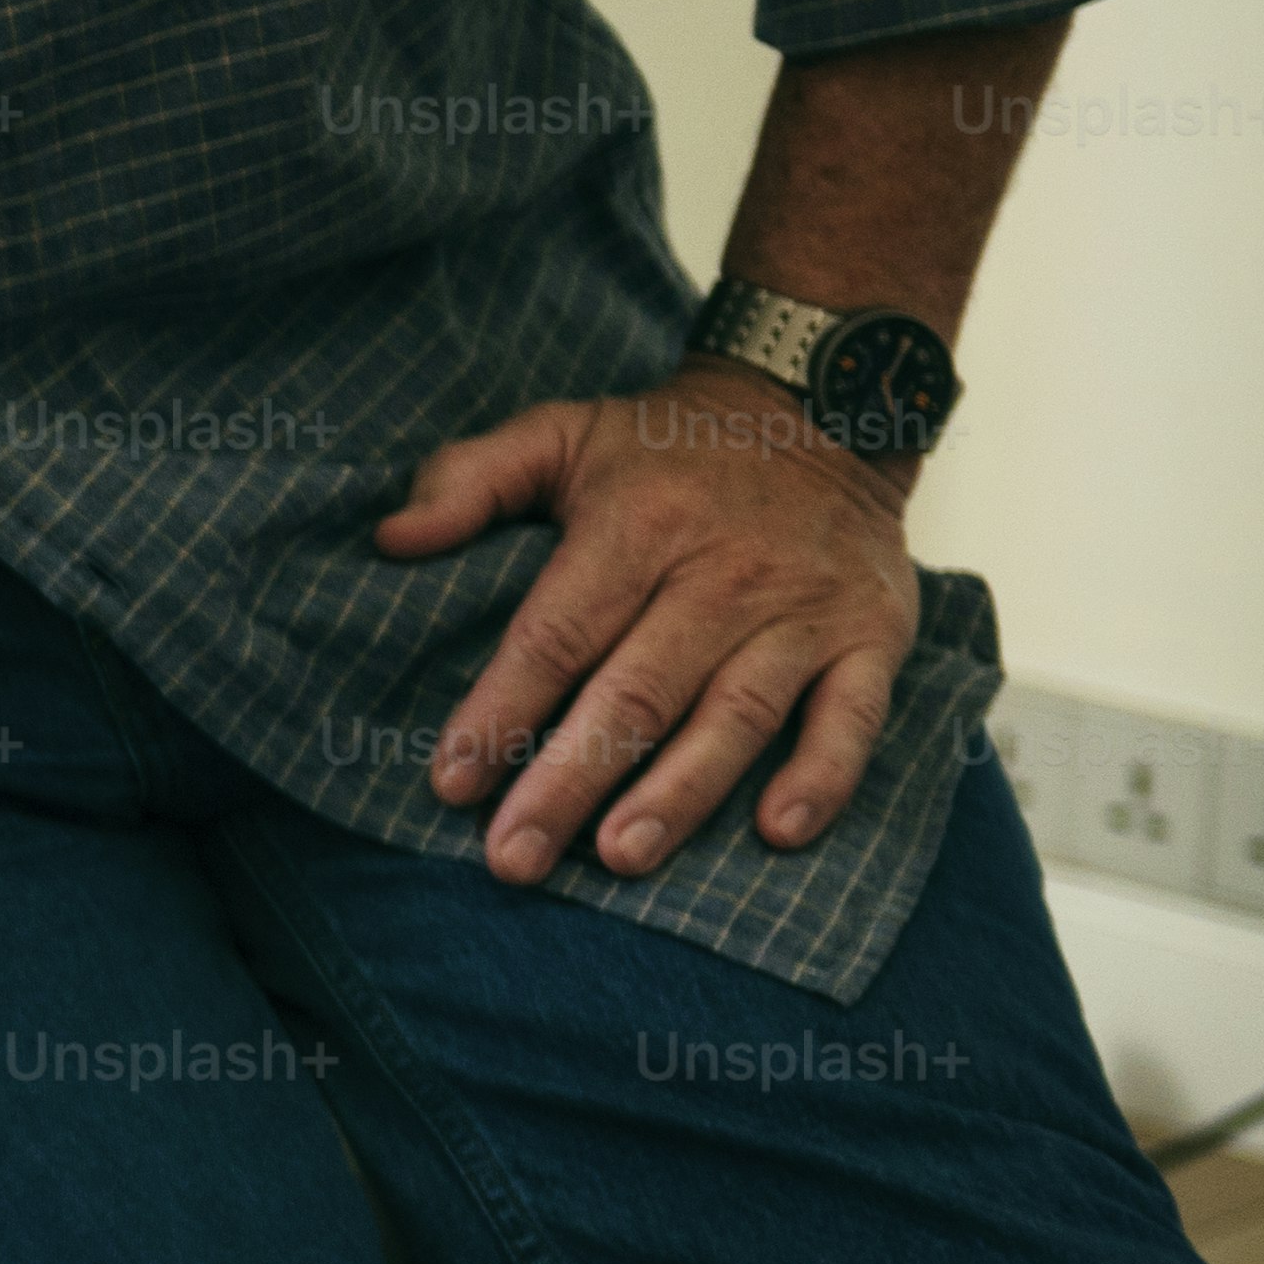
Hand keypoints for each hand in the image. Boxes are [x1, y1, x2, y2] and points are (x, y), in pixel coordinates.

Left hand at [377, 357, 917, 883]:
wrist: (825, 404)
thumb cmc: (668, 446)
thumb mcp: (561, 432)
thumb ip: (471, 479)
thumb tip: (390, 539)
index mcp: (638, 526)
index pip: (558, 633)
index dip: (502, 710)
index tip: (451, 783)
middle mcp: (723, 573)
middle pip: (638, 692)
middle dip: (571, 780)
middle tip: (514, 858)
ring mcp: (803, 609)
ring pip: (736, 716)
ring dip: (679, 794)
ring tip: (619, 859)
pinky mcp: (873, 635)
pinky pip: (854, 716)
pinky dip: (823, 775)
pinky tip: (778, 833)